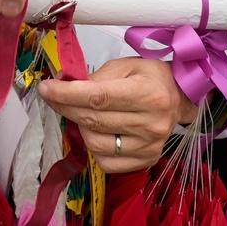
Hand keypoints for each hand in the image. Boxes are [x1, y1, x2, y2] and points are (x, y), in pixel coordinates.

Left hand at [38, 58, 195, 172]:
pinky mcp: (145, 161)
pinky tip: (97, 131)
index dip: (66, 94)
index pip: (97, 97)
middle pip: (93, 120)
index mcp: (148, 94)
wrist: (180, 98)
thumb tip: (63, 85)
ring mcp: (149, 146)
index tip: (46, 88)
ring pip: (95, 143)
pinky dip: (93, 147)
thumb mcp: (126, 65)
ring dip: (79, 126)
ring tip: (81, 112)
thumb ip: (96, 76)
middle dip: (65, 106)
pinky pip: (105, 161)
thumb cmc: (151, 78)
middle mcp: (150, 124)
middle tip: (54, 96)